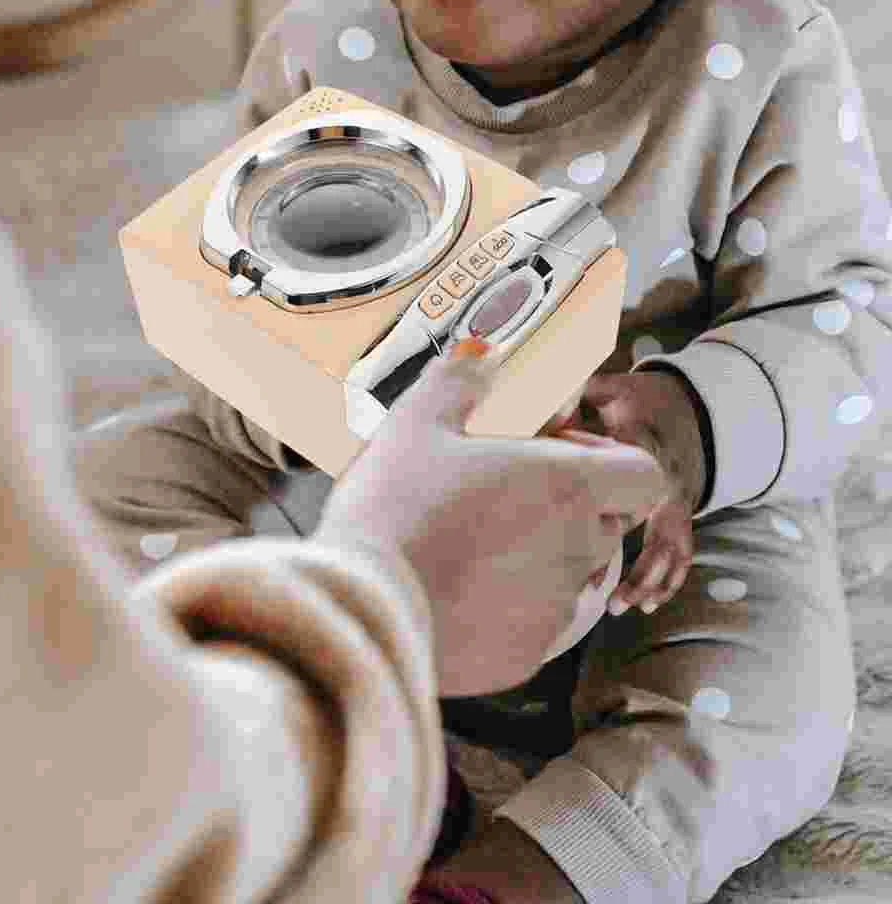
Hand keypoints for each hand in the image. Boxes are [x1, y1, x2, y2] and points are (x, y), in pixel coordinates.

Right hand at [316, 340, 670, 696]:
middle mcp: (577, 549)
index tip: (557, 453)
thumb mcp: (416, 420)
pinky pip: (537, 623)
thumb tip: (482, 352)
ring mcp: (556, 608)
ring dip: (540, 555)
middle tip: (502, 490)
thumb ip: (460, 379)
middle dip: (568, 505)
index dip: (609, 461)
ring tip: (471, 542)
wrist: (364, 606)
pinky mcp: (528, 656)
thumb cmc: (394, 504)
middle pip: (605, 523)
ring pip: (572, 575)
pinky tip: (456, 588)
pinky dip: (510, 605)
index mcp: (566, 486)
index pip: (644, 476)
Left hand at [574, 370, 704, 615]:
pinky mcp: (681, 515)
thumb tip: (540, 398)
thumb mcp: (609, 390)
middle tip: (603, 596)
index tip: (590, 546)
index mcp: (647, 450)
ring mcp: (679, 501)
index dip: (611, 519)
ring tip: (620, 608)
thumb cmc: (633, 402)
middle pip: (656, 530)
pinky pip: (682, 552)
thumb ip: (578, 392)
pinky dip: (667, 580)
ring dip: (651, 581)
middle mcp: (668, 480)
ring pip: (672, 548)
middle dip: (637, 568)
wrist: (682, 408)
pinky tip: (646, 605)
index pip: (630, 489)